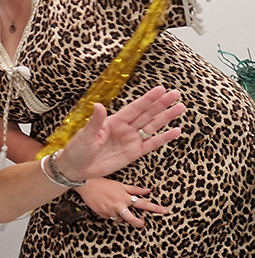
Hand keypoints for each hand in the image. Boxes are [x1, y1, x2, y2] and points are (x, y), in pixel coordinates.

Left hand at [53, 86, 184, 181]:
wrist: (76, 168)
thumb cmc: (77, 149)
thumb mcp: (86, 134)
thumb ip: (96, 121)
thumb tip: (99, 105)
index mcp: (113, 121)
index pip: (134, 108)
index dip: (147, 99)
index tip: (161, 89)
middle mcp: (125, 128)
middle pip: (147, 114)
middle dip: (161, 104)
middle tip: (176, 93)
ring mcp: (131, 140)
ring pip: (152, 126)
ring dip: (166, 117)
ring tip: (180, 107)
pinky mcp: (134, 153)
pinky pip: (152, 144)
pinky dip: (164, 138)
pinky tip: (175, 131)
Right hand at [75, 177, 168, 227]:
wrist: (86, 185)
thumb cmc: (103, 183)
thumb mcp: (120, 185)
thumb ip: (135, 190)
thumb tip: (148, 190)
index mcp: (125, 197)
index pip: (144, 204)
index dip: (156, 208)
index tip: (166, 212)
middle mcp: (119, 205)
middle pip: (133, 219)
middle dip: (138, 223)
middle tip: (142, 223)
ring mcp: (110, 211)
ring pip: (120, 219)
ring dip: (121, 216)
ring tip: (115, 207)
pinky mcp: (102, 214)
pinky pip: (109, 218)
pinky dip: (110, 214)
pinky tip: (105, 206)